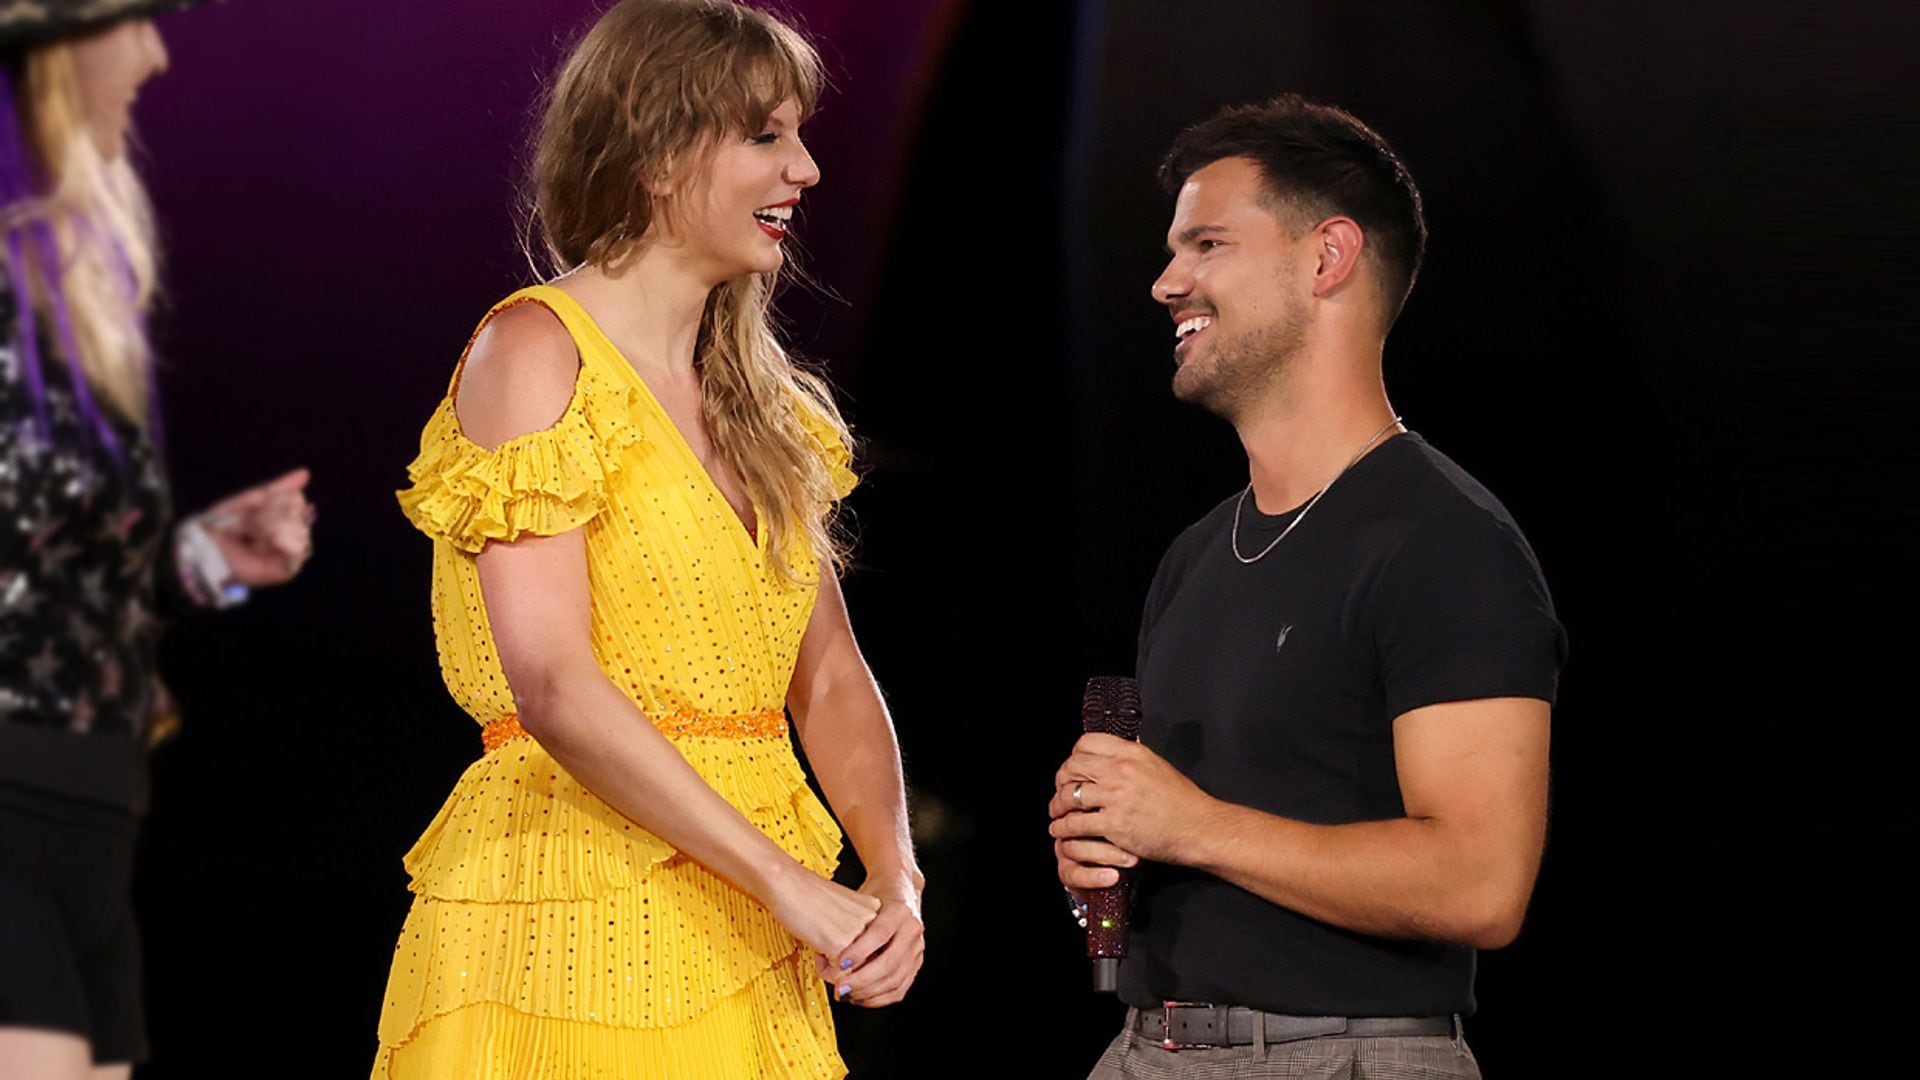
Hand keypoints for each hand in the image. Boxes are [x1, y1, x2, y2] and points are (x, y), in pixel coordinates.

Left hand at [199, 468, 314, 586]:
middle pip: (300, 515)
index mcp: (279, 515)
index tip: (259, 506)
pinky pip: (300, 551)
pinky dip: (287, 544)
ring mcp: (288, 551)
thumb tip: (305, 473)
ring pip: (302, 532)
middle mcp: (287, 533)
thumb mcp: (249, 500)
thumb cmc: (223, 524)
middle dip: (276, 516)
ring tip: (261, 536)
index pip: (296, 500)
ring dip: (279, 529)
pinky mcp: (286, 569)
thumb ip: (278, 488)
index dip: (278, 501)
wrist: (207, 549)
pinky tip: (274, 542)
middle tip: (255, 525)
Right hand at [763, 862, 881, 968]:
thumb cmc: (805, 895)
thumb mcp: (840, 914)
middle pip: (864, 962)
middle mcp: (873, 920)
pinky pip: (837, 976)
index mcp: (874, 909)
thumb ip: (853, 936)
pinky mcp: (841, 944)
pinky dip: (823, 969)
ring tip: (819, 944)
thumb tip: (855, 969)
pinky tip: (815, 947)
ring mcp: (859, 932)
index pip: (872, 949)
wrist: (785, 881)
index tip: (833, 937)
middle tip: (823, 942)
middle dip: (841, 961)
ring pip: (853, 972)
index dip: (848, 950)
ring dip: (832, 967)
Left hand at [816, 869, 924, 1006]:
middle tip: (840, 988)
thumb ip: (847, 922)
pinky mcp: (916, 963)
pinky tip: (861, 998)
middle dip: (862, 980)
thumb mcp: (860, 900)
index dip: (860, 951)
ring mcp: (917, 948)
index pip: (880, 933)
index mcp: (899, 909)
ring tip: (847, 994)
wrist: (900, 888)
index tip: (840, 964)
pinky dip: (879, 998)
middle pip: (890, 962)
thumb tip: (822, 952)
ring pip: (896, 979)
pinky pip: (900, 988)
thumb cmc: (875, 895)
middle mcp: (912, 929)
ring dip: (869, 993)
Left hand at [1048, 733, 1218, 867]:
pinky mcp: (1114, 824)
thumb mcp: (1159, 765)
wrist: (1199, 828)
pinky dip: (1064, 828)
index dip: (1074, 756)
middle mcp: (1121, 770)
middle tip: (1061, 791)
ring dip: (1058, 805)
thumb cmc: (1183, 800)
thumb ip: (1135, 755)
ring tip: (1057, 812)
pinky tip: (1061, 830)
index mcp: (1132, 752)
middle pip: (1073, 766)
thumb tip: (1124, 744)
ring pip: (1070, 795)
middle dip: (1062, 780)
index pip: (1086, 743)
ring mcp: (1116, 797)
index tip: (1073, 768)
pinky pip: (1076, 823)